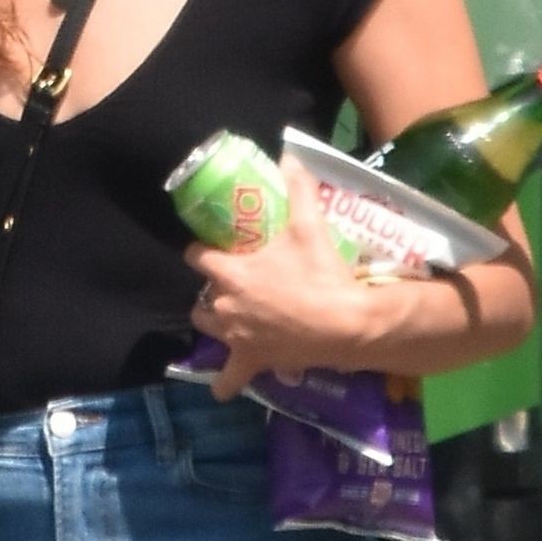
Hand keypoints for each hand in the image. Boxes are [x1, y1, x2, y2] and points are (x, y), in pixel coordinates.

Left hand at [185, 155, 369, 400]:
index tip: (216, 248)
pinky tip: (224, 385)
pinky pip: (228, 379)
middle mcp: (223, 306)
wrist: (345, 323)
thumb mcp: (309, 227)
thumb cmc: (321, 275)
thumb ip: (297, 189)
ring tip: (232, 316)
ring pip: (206, 328)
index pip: (196, 256)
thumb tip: (290, 155)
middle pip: (199, 295)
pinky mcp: (251, 361)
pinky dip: (225, 382)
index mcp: (230, 273)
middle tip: (236, 282)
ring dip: (214, 321)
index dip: (203, 251)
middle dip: (212, 288)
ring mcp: (235, 337)